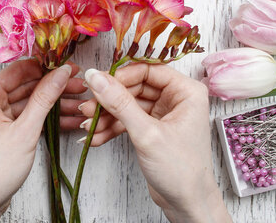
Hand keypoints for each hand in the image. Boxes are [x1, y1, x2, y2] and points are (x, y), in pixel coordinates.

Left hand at [0, 60, 85, 222]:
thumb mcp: (25, 131)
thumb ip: (44, 99)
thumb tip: (60, 74)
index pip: (19, 71)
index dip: (47, 68)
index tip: (70, 67)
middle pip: (26, 86)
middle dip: (54, 88)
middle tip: (80, 86)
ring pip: (29, 102)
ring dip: (54, 104)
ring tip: (80, 103)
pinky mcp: (2, 130)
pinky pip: (26, 117)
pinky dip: (45, 118)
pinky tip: (68, 118)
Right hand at [79, 63, 230, 222]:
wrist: (187, 204)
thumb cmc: (182, 171)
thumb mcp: (147, 134)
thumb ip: (120, 103)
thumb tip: (97, 78)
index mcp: (186, 92)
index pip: (148, 71)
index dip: (121, 76)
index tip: (98, 83)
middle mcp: (176, 99)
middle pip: (135, 87)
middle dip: (110, 100)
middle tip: (88, 108)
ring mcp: (164, 114)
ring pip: (128, 105)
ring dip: (107, 116)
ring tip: (88, 126)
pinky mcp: (153, 128)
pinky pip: (128, 120)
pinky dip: (112, 128)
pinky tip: (95, 137)